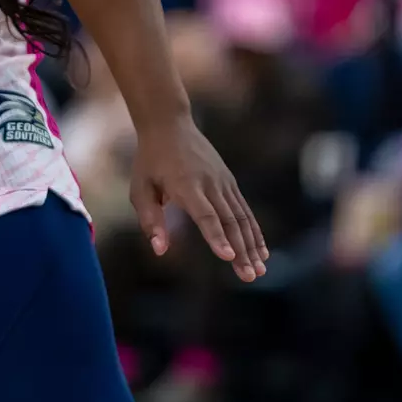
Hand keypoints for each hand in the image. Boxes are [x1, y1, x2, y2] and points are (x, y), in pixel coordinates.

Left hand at [130, 114, 268, 281]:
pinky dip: (254, 230)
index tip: (227, 256)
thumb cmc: (150, 160)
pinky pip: (244, 209)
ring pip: (242, 217)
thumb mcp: (140, 188)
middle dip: (241, 251)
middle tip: (250, 276)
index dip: (216, 237)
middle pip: (229, 221)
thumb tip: (159, 250)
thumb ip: (149, 219)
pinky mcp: (229, 182)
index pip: (205, 215)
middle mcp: (210, 184)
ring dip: (252, 245)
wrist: (170, 125)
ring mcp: (223, 182)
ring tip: (260, 270)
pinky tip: (261, 250)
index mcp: (186, 185)